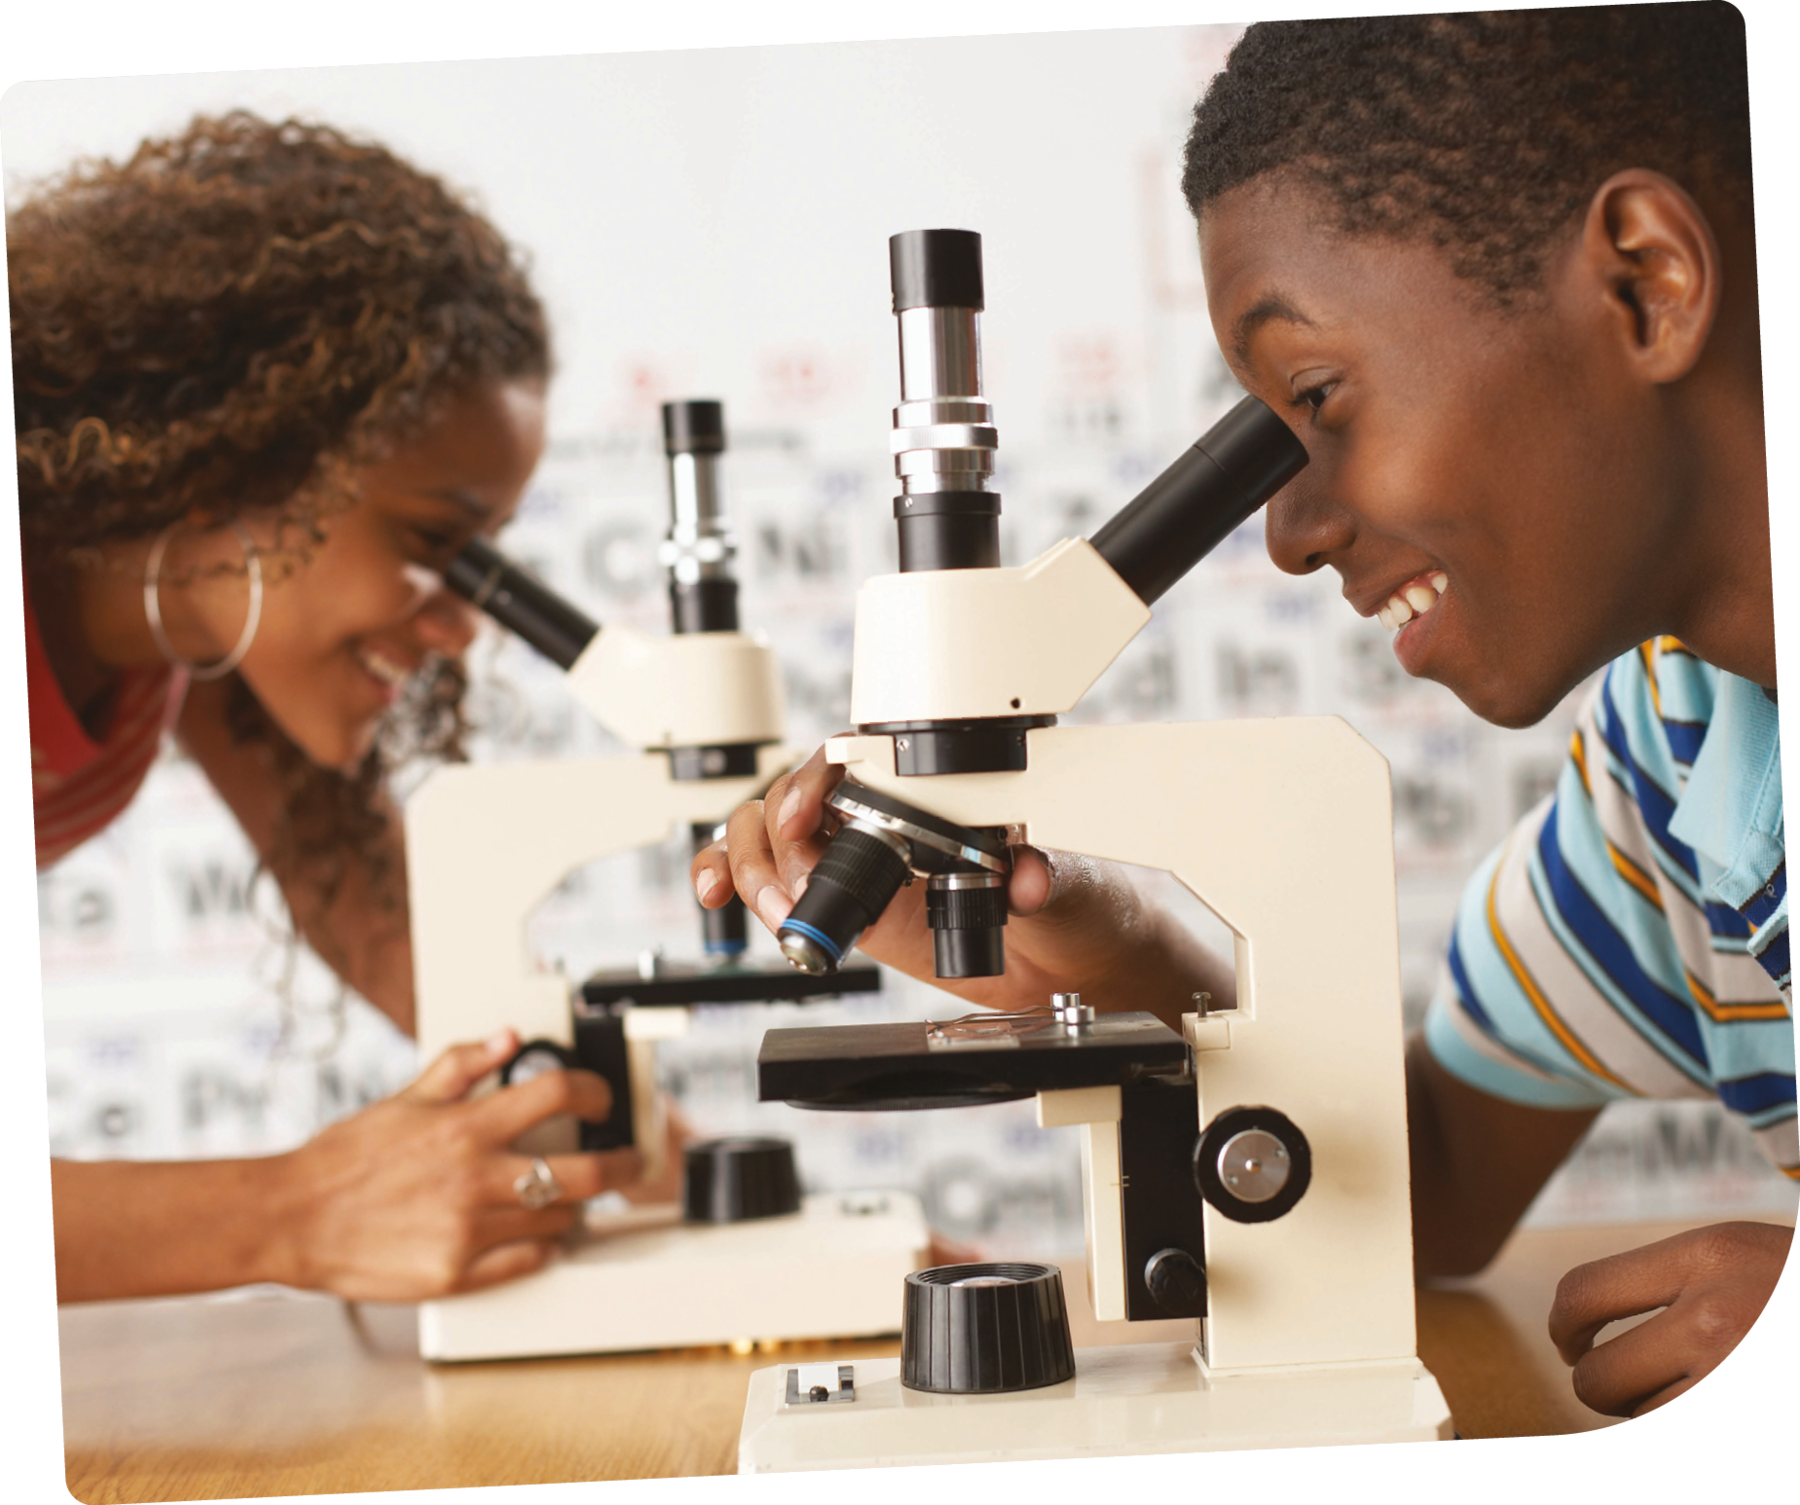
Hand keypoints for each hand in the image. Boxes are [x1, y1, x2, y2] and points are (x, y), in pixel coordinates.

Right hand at [275, 1029, 642, 1301]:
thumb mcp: (404, 1098)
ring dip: (574, 1206)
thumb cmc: (342, 1160)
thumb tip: (506, 1038)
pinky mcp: (455, 1275)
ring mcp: (468, 1230)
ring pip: (557, 1217)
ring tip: (570, 1197)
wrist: (290, 1217)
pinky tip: (541, 1235)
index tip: (603, 1100)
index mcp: (464, 1127)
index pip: (557, 1094)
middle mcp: (474, 1178)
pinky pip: (527, 1262)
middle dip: (620, 1164)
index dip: (594, 1092)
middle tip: (629, 1161)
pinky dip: (544, 1247)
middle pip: (582, 1170)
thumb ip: (461, 1066)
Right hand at [689, 744, 1232, 1020]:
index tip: (807, 820)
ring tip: (780, 915)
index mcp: (935, 791)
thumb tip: (1030, 871)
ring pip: (767, 833)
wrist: (1085, 961)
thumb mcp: (1071, 887)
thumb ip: (1046, 876)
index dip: (812, 784)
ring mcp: (863, 859)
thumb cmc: (1087, 900)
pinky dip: (730, 878)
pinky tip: (716, 897)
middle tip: (795, 897)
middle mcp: (890, 815)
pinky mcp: (850, 904)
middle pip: (790, 796)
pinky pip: (771, 879)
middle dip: (774, 844)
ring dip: (749, 867)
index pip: (850, 759)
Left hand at [1548, 1220, 1794, 1415]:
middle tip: (1628, 1387)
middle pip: (1600, 1377)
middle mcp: (1715, 1319)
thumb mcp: (1746, 1253)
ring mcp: (1732, 1375)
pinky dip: (1677, 1419)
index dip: (1563, 1327)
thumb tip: (1587, 1326)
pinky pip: (1674, 1431)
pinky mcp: (1746, 1418)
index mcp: (1708, 1257)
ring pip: (1642, 1419)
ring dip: (1654, 1414)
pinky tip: (1697, 1396)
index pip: (1585, 1290)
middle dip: (1603, 1389)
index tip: (1570, 1344)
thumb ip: (1674, 1279)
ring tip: (1686, 1389)